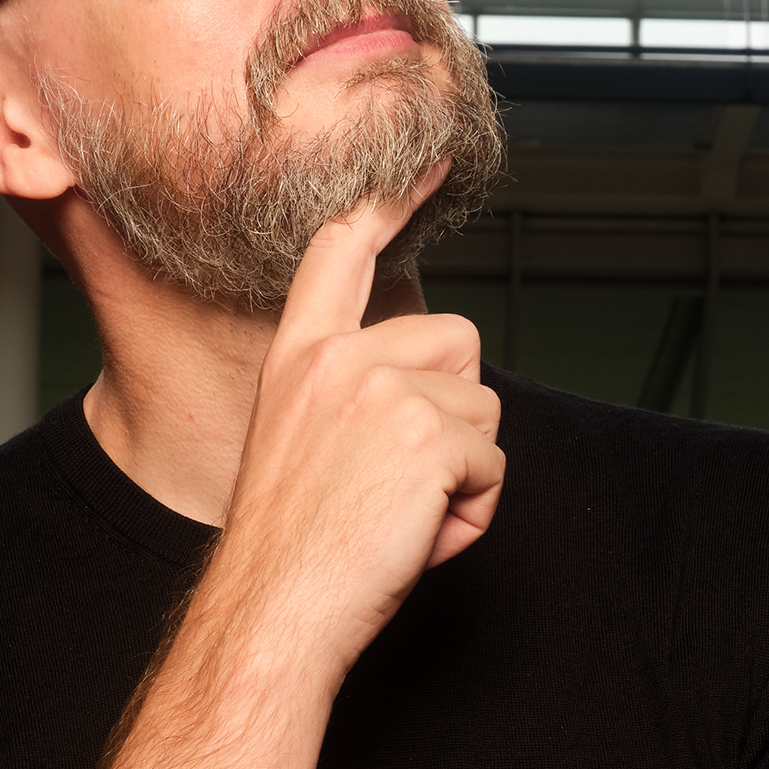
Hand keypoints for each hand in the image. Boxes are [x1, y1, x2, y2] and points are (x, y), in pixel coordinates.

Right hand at [192, 165, 503, 689]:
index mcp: (300, 356)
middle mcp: (339, 359)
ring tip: (397, 516)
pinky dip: (471, 516)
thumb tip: (431, 386)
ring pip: (484, 412)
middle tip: (391, 485)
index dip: (389, 199)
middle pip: (458, 346)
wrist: (275, 609)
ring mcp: (384, 392)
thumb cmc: (291, 549)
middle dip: (453, 417)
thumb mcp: (301, 442)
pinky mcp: (429, 436)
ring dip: (461, 476)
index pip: (343, 251)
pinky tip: (414, 537)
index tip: (430, 160)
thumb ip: (353, 393)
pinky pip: (494, 467)